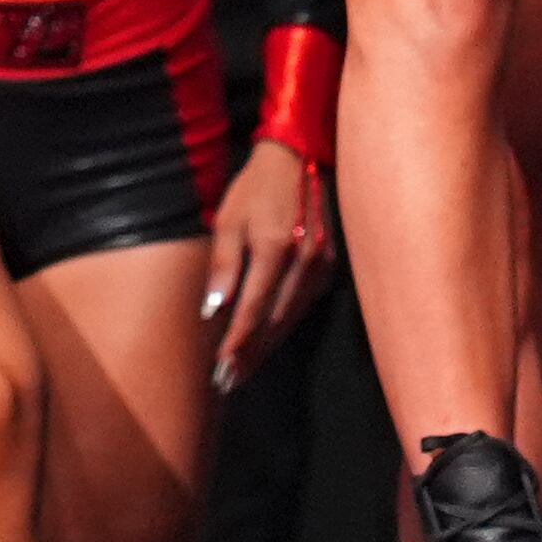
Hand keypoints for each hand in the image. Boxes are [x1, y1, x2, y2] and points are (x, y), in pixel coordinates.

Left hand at [203, 140, 340, 390]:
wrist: (298, 159)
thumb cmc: (256, 187)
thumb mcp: (229, 219)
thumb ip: (223, 264)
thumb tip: (213, 309)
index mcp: (277, 248)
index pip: (255, 308)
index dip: (237, 340)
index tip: (221, 366)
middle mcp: (305, 262)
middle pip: (275, 321)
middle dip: (251, 353)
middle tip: (228, 382)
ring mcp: (321, 266)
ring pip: (291, 318)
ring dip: (267, 346)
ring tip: (243, 370)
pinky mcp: (328, 266)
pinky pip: (302, 305)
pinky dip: (283, 325)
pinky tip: (266, 341)